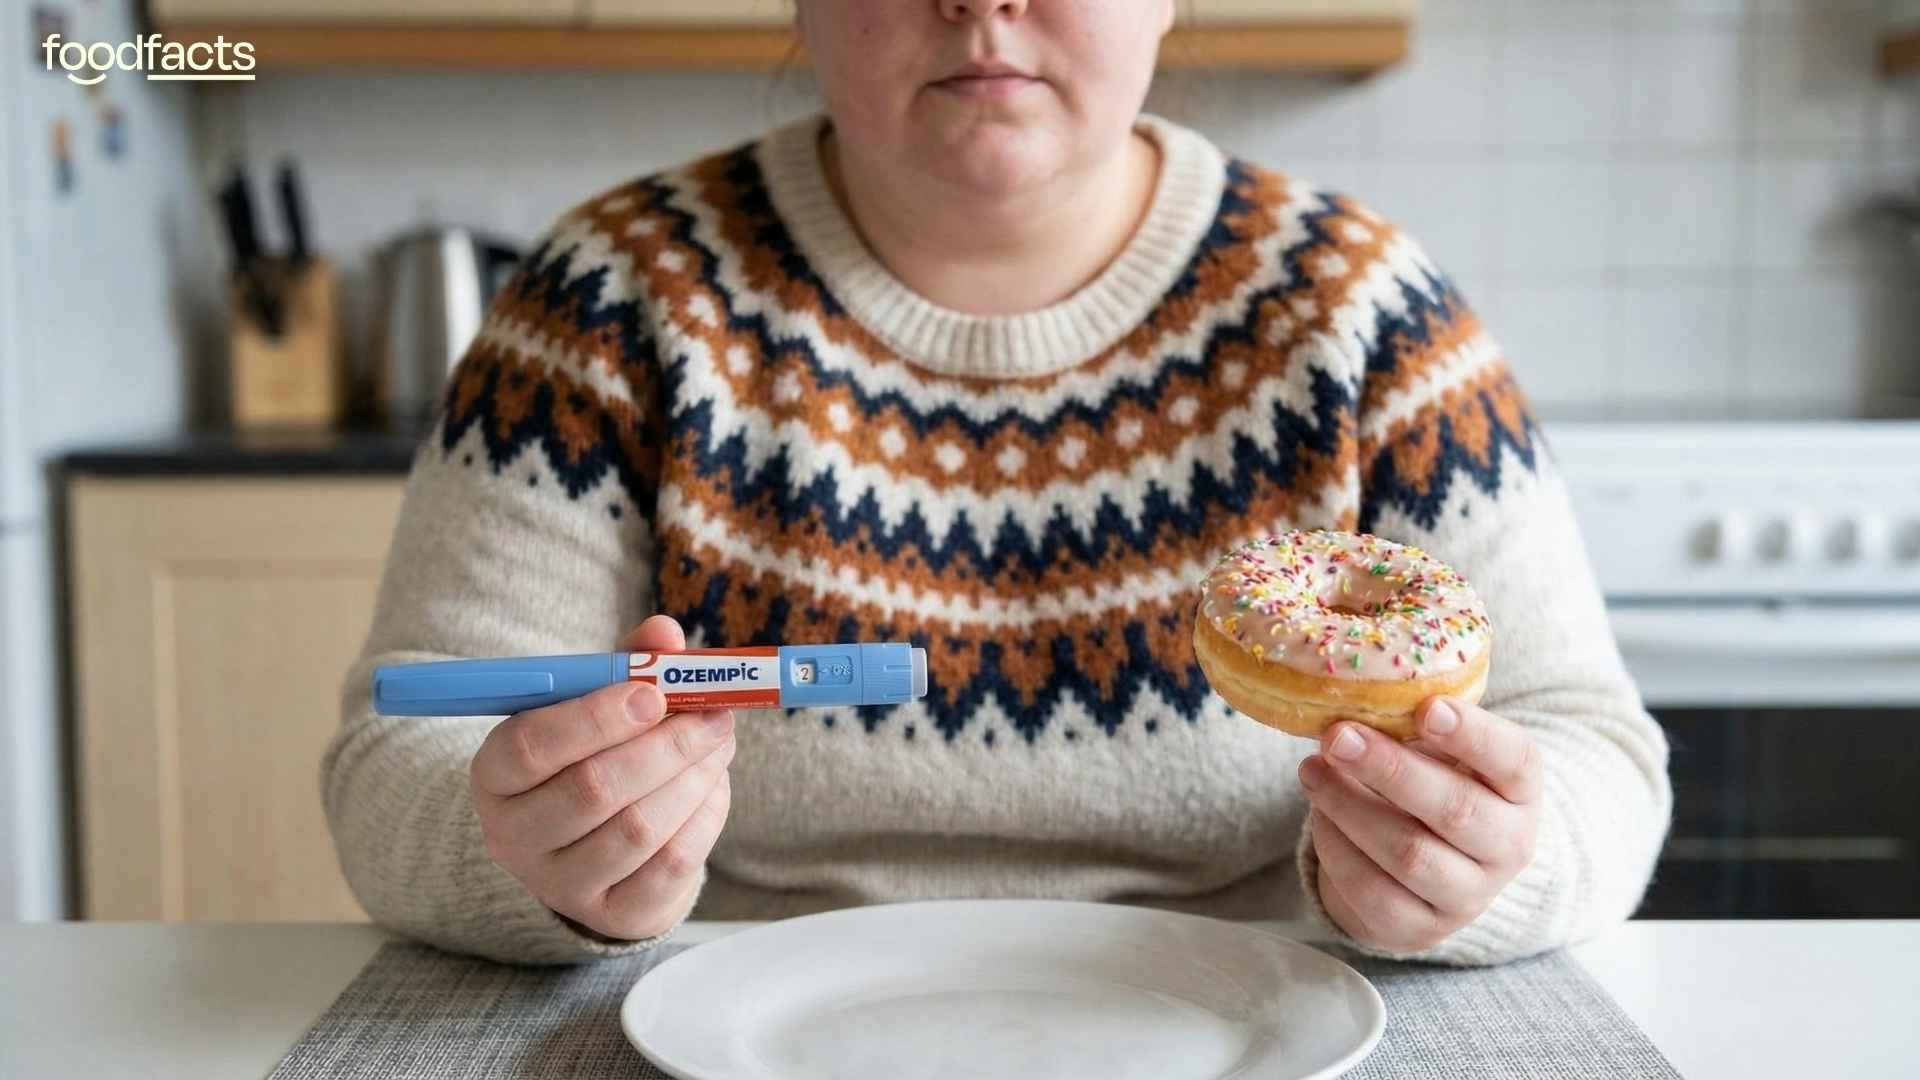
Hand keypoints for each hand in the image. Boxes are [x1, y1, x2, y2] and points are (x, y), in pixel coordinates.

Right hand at [469, 615, 734, 940]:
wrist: (586, 851)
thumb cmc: (588, 758)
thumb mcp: (592, 708)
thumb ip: (626, 666)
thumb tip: (666, 633)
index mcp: (494, 774)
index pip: (530, 746)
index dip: (595, 718)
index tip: (653, 694)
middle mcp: (514, 836)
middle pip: (593, 790)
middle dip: (666, 746)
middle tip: (715, 714)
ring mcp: (560, 884)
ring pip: (638, 829)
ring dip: (693, 777)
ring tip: (719, 741)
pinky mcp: (612, 914)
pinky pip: (671, 865)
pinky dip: (705, 816)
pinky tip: (713, 785)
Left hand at [1299, 697, 1540, 953]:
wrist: (1431, 868)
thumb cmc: (1434, 785)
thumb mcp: (1441, 751)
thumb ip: (1414, 725)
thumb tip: (1355, 699)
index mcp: (1521, 790)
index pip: (1514, 761)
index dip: (1474, 735)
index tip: (1428, 708)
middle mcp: (1509, 848)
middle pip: (1455, 810)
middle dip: (1390, 770)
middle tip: (1338, 737)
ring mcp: (1469, 896)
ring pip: (1409, 854)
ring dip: (1350, 808)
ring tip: (1312, 770)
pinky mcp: (1421, 929)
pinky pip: (1372, 892)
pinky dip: (1337, 848)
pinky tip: (1319, 814)